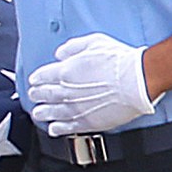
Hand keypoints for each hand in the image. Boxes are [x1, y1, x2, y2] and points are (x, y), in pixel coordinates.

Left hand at [26, 33, 157, 134]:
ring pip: (52, 113)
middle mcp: (66, 92)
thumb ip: (72, 47)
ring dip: (43, 113)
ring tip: (38, 113)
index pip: (43, 76)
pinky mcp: (88, 122)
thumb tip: (60, 54)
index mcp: (65, 72)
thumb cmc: (119, 61)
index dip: (37, 79)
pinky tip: (54, 128)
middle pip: (45, 95)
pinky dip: (58, 128)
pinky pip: (67, 128)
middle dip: (37, 95)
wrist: (138, 81)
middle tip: (33, 95)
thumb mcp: (94, 43)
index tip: (34, 80)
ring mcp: (76, 109)